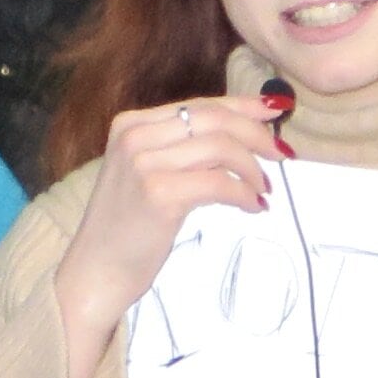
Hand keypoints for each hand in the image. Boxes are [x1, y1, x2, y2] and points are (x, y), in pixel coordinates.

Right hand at [54, 94, 283, 377]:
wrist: (94, 273)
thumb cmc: (126, 230)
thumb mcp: (146, 174)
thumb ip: (181, 149)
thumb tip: (243, 132)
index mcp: (131, 123)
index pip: (201, 104)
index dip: (245, 106)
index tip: (277, 113)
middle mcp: (135, 136)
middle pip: (216, 119)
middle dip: (258, 134)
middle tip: (283, 154)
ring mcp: (144, 164)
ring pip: (222, 147)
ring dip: (253, 168)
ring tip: (262, 190)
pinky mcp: (159, 194)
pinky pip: (219, 183)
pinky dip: (244, 194)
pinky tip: (253, 207)